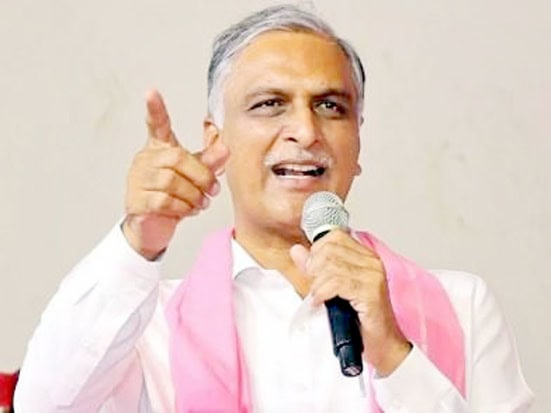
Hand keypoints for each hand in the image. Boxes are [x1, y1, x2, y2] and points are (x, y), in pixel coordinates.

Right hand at [123, 90, 228, 259]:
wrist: (153, 227)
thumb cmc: (173, 196)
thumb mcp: (194, 176)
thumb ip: (209, 161)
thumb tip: (226, 148)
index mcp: (159, 148)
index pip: (156, 125)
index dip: (155, 109)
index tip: (151, 92)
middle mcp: (146, 160)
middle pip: (178, 158)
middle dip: (201, 176)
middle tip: (212, 190)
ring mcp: (137, 180)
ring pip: (171, 182)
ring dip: (193, 195)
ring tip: (199, 202)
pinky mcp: (136, 201)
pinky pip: (163, 201)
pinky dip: (182, 207)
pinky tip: (187, 210)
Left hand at [290, 229, 411, 375]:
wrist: (383, 345)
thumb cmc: (361, 319)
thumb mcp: (331, 289)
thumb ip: (314, 268)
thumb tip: (296, 250)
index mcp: (365, 257)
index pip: (335, 235)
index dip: (317, 250)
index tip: (313, 269)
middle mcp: (372, 262)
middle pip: (329, 249)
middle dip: (314, 268)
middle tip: (315, 286)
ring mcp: (373, 276)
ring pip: (330, 265)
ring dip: (317, 284)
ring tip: (319, 297)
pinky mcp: (370, 292)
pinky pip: (336, 283)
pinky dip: (322, 293)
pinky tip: (322, 302)